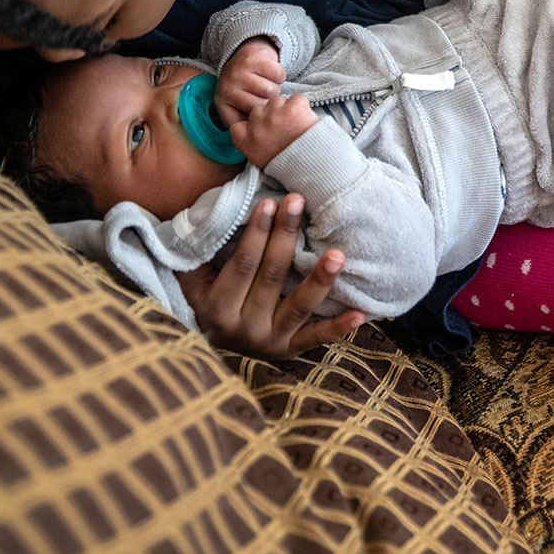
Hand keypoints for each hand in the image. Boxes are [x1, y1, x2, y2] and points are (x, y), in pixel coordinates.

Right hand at [178, 194, 363, 357]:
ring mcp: (272, 341)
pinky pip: (317, 338)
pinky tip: (360, 314)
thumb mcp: (193, 280)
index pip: (242, 265)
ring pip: (299, 306)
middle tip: (298, 202)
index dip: (256, 233)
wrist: (217, 350)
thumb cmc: (208, 300)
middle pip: (272, 277)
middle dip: (285, 237)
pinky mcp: (292, 349)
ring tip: (337, 255)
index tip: (270, 202)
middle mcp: (246, 328)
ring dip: (319, 280)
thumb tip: (205, 214)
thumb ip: (197, 253)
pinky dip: (338, 328)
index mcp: (218, 308)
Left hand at [216, 37, 285, 125]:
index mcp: (223, 104)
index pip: (249, 121)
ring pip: (271, 90)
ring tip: (268, 88)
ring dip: (275, 89)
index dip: (262, 119)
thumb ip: (246, 128)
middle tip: (266, 99)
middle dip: (269, 103)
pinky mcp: (253, 58)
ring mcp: (238, 71)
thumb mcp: (239, 112)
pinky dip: (279, 76)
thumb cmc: (245, 93)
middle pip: (262, 105)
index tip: (263, 116)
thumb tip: (258, 144)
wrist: (245, 61)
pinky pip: (278, 74)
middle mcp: (227, 87)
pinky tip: (271, 76)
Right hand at [229, 92, 316, 167]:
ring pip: (278, 101)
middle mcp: (257, 124)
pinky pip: (297, 99)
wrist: (311, 166)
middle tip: (284, 129)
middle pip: (259, 108)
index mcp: (246, 140)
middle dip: (271, 116)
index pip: (238, 126)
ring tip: (296, 126)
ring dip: (287, 109)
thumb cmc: (289, 166)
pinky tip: (305, 120)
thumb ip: (253, 143)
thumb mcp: (260, 159)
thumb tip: (253, 130)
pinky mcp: (293, 108)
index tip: (262, 131)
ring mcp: (275, 114)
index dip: (251, 126)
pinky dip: (302, 107)